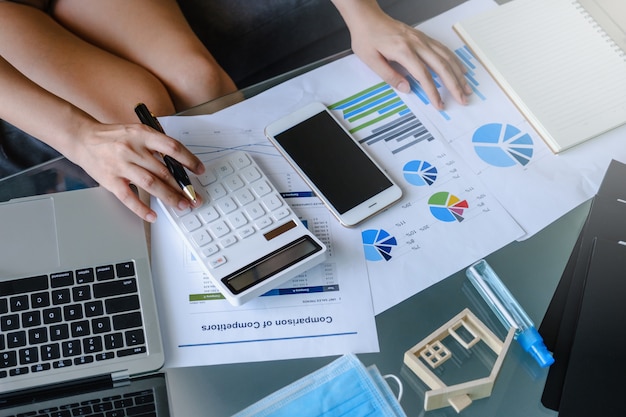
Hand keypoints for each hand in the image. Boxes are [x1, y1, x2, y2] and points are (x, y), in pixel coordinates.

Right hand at [68, 121, 203, 221]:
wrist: (83, 139)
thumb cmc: (114, 138)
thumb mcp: (137, 133)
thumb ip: (156, 145)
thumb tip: (179, 165)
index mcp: (142, 135)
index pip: (172, 147)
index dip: (189, 160)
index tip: (199, 170)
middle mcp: (132, 149)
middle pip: (164, 170)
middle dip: (182, 186)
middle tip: (194, 197)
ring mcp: (121, 165)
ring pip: (151, 184)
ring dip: (169, 197)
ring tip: (182, 205)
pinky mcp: (110, 180)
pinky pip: (128, 197)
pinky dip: (142, 208)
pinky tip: (153, 216)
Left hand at [337, 3, 471, 109]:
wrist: (367, 18)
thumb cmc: (367, 37)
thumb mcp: (371, 60)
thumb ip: (389, 75)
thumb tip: (406, 89)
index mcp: (403, 51)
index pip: (424, 76)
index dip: (433, 92)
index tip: (439, 104)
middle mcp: (417, 44)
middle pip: (442, 66)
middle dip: (454, 85)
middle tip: (462, 99)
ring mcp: (422, 39)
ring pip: (446, 57)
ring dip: (458, 74)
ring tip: (466, 87)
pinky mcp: (423, 37)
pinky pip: (443, 49)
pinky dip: (454, 60)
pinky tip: (460, 68)